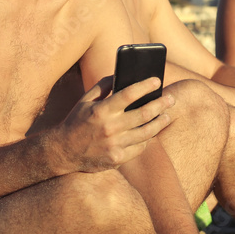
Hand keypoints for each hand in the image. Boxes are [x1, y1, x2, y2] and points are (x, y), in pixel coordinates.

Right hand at [59, 76, 175, 172]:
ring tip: (167, 115)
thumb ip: (102, 86)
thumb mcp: (85, 100)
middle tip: (170, 99)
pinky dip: (147, 139)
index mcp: (101, 110)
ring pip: (146, 132)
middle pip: (143, 114)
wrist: (63, 152)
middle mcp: (110, 128)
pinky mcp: (117, 158)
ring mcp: (114, 145)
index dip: (145, 86)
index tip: (157, 80)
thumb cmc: (76, 121)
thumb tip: (120, 75)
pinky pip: (139, 148)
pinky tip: (151, 132)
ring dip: (159, 122)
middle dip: (160, 104)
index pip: (129, 94)